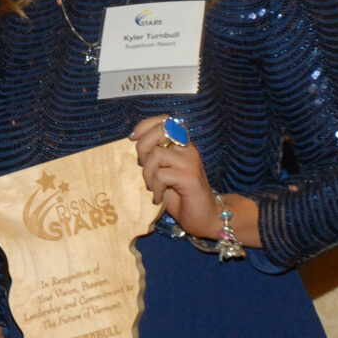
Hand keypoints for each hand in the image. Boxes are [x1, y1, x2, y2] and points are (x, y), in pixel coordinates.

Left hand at [131, 115, 219, 235]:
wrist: (205, 216)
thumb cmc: (180, 195)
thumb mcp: (162, 172)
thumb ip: (152, 157)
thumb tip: (132, 142)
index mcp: (182, 145)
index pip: (164, 120)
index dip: (145, 125)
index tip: (133, 138)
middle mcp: (188, 149)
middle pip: (158, 132)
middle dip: (142, 149)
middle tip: (144, 169)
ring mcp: (190, 162)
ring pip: (156, 154)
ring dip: (147, 174)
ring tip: (153, 187)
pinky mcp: (189, 177)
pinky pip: (160, 175)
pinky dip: (154, 188)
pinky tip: (158, 198)